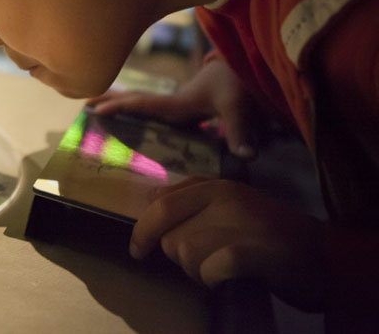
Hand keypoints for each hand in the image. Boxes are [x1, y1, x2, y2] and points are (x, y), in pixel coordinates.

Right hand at [87, 59, 260, 158]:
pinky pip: (152, 107)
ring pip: (141, 102)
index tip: (96, 110)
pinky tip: (131, 113)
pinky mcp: (184, 107)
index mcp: (176, 103)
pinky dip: (135, 107)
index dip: (119, 107)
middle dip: (109, 101)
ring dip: (119, 103)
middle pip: (134, 100)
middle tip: (85, 104)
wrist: (245, 65)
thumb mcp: (237, 104)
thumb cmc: (238, 82)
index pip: (142, 104)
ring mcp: (176, 103)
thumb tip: (246, 156)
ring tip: (96, 105)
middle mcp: (171, 103)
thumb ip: (239, 130)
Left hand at [130, 178, 323, 309]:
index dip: (143, 230)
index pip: (161, 205)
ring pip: (185, 253)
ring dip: (198, 271)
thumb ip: (193, 199)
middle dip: (179, 257)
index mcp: (217, 186)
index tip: (139, 250)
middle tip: (205, 264)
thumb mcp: (232, 208)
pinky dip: (215, 279)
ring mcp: (241, 223)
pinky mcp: (254, 250)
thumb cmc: (272, 236)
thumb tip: (151, 196)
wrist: (328, 258)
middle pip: (170, 234)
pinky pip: (210, 269)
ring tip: (223, 270)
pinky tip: (231, 278)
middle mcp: (226, 198)